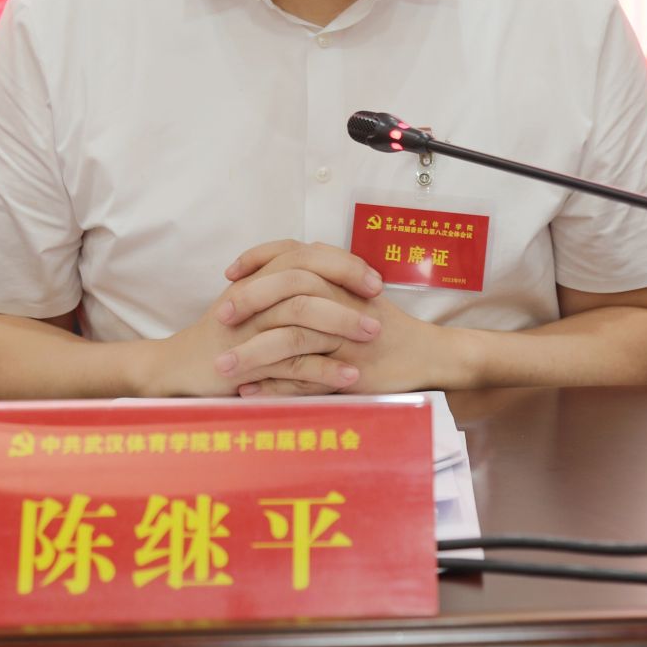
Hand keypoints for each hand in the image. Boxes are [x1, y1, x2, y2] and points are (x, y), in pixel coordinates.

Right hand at [138, 240, 382, 396]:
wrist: (180, 367)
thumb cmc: (227, 336)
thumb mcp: (256, 303)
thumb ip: (288, 287)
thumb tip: (335, 276)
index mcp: (259, 278)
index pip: (307, 255)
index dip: (344, 264)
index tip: (374, 281)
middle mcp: (254, 295)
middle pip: (306, 278)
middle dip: (348, 288)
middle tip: (380, 303)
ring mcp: (249, 326)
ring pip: (301, 316)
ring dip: (342, 324)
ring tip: (373, 336)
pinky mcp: (246, 360)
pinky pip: (292, 361)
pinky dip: (324, 369)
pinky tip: (350, 376)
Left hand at [222, 242, 465, 396]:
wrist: (427, 356)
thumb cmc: (387, 326)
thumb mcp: (357, 294)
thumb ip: (328, 276)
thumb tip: (296, 255)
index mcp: (341, 280)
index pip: (294, 255)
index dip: (258, 260)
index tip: (230, 274)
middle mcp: (342, 303)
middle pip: (288, 292)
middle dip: (249, 303)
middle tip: (219, 317)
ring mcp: (346, 339)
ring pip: (290, 340)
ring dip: (252, 355)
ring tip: (223, 367)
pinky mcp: (350, 372)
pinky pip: (305, 379)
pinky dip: (274, 387)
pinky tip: (249, 391)